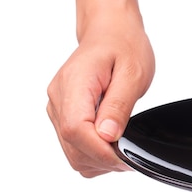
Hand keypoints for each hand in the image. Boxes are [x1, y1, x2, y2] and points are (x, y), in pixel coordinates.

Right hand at [47, 12, 154, 176]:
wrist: (111, 32)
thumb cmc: (124, 46)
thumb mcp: (133, 72)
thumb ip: (119, 105)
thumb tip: (107, 135)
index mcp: (74, 83)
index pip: (76, 129)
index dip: (101, 151)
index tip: (126, 158)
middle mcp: (58, 97)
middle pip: (72, 146)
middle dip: (103, 159)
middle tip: (132, 157)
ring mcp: (58, 107)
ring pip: (71, 152)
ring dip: (98, 160)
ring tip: (124, 150)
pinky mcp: (63, 115)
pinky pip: (73, 147)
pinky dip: (93, 154)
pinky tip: (112, 145)